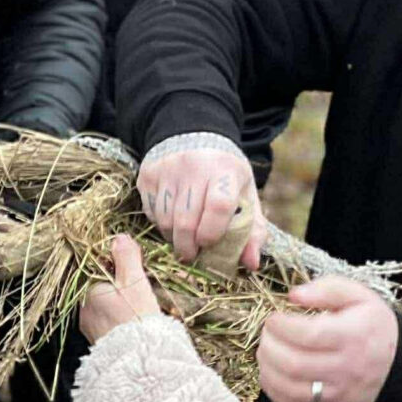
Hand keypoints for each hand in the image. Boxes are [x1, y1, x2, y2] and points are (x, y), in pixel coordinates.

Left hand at [79, 234, 162, 341]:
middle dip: (120, 284)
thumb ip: (126, 257)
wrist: (139, 360)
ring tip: (143, 305)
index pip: (96, 268)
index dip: (115, 264)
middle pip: (102, 287)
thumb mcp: (134, 282)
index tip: (133, 266)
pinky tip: (136, 321)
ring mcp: (90, 328)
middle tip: (142, 286)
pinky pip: (109, 324)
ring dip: (121, 302)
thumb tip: (119, 238)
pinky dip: (121, 319)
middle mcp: (83, 310)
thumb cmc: (136, 318)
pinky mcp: (99, 343)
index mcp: (88, 291)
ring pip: (105, 306)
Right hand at [137, 138, 263, 267]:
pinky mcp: (148, 176)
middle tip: (192, 255)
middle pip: (186, 221)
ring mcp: (167, 170)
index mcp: (224, 170)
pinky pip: (151, 213)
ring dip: (173, 239)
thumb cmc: (223, 176)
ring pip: (165, 221)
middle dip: (188, 247)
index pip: (218, 206)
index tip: (209, 244)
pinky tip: (171, 221)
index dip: (212, 232)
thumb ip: (253, 230)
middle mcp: (194, 167)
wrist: (193, 137)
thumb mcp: (245, 195)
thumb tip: (252, 264)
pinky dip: (160, 225)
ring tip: (183, 240)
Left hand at [258, 277, 398, 401]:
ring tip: (266, 352)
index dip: (282, 326)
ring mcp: (340, 394)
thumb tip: (294, 295)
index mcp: (355, 336)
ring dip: (268, 368)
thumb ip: (328, 289)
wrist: (397, 365)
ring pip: (290, 387)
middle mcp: (348, 369)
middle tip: (267, 335)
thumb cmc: (370, 326)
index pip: (309, 335)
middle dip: (270, 346)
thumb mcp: (359, 297)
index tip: (273, 318)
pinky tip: (271, 373)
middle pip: (294, 363)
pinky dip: (274, 389)